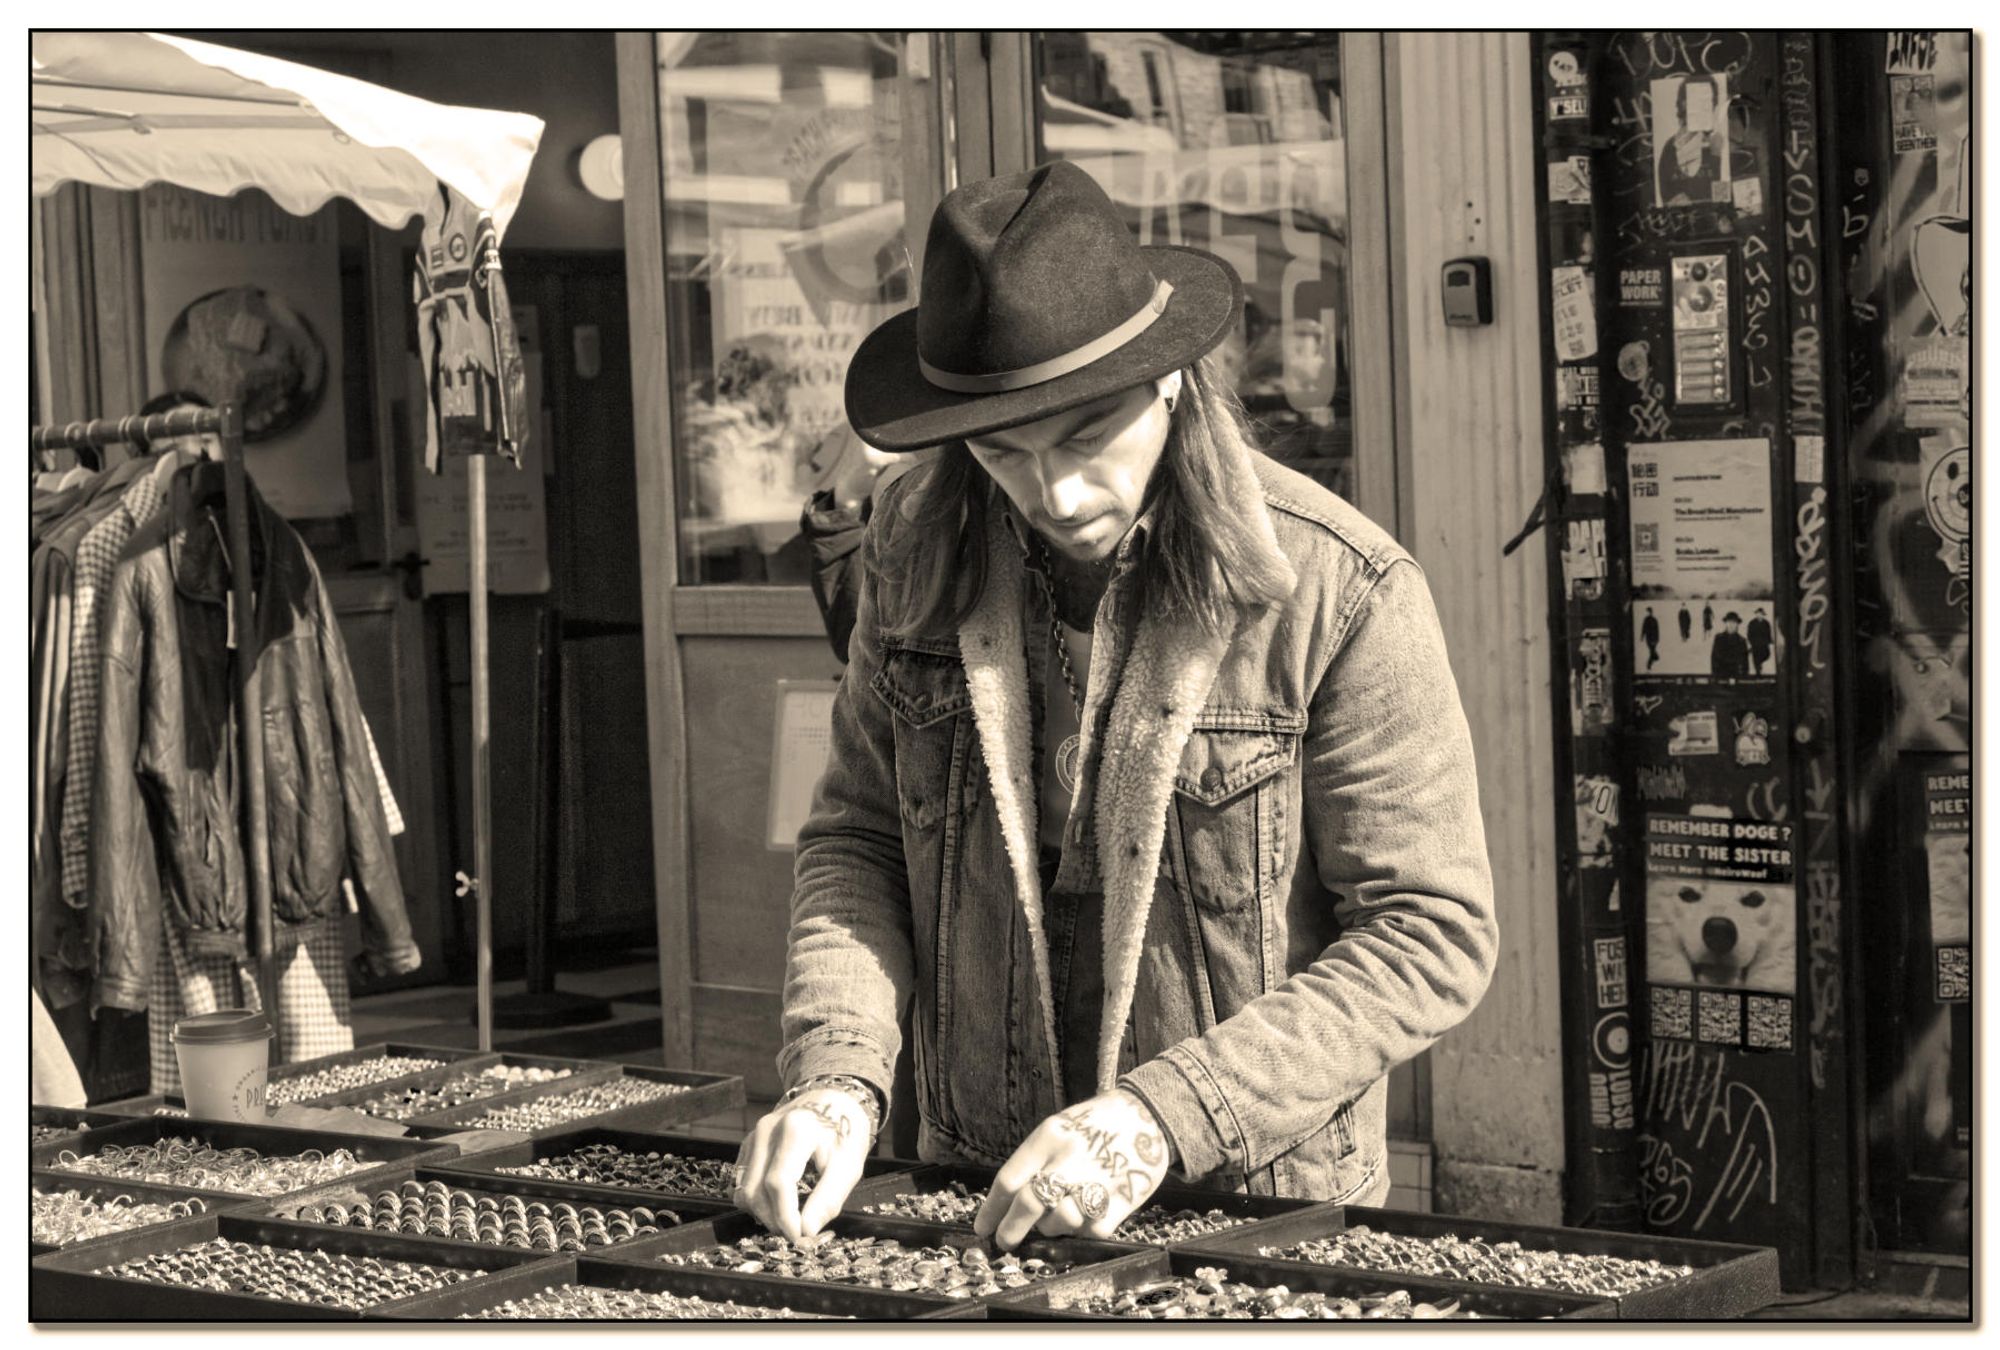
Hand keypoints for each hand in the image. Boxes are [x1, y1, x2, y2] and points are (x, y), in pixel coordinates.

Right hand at [733, 1088, 871, 1241]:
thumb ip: (828, 1199)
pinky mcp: (748, 1143)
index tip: (799, 1236)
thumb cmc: (844, 1133)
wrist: (832, 1100)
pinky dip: (756, 1199)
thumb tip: (806, 1232)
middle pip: (755, 1190)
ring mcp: (754, 1136)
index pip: (778, 1183)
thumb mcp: (848, 1166)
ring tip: (788, 1218)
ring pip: (743, 1190)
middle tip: (798, 1232)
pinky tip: (778, 1202)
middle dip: (774, 1219)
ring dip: (762, 1213)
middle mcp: (767, 1130)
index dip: (785, 1216)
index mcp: (796, 1130)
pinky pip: (741, 1181)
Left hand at [974, 1089, 1173, 1249]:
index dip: (991, 1210)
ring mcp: (1097, 1179)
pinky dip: (1084, 1231)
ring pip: (1059, 1222)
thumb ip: (1034, 1161)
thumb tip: (1007, 1204)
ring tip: (1058, 1216)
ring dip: (1052, 1228)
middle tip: (1005, 1241)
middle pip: (1029, 1203)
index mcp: (1049, 1136)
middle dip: (1011, 1229)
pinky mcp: (1122, 1199)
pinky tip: (1086, 1217)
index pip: (1009, 1179)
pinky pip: (1092, 1231)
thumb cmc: (1094, 1124)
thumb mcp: (1057, 1128)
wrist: (1148, 1114)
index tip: (982, 1228)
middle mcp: (1070, 1157)